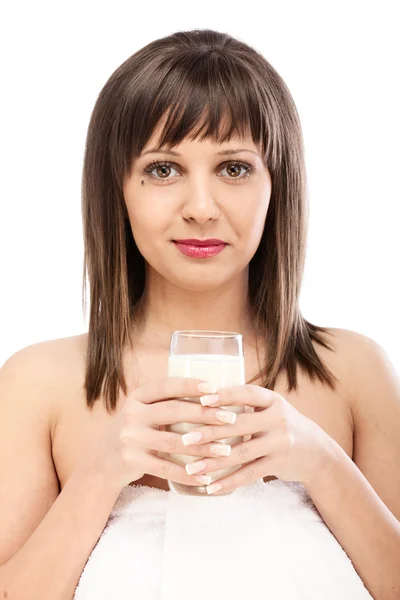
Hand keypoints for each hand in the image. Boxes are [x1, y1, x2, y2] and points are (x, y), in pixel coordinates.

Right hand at [86, 377, 246, 490]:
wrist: (101, 462)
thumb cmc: (135, 432)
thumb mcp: (142, 411)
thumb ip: (166, 403)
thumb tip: (211, 396)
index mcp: (137, 396)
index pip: (167, 386)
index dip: (191, 385)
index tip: (216, 388)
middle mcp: (131, 413)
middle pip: (174, 411)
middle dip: (205, 414)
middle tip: (231, 418)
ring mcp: (130, 438)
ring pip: (173, 442)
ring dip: (203, 447)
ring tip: (226, 450)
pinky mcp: (131, 461)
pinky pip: (165, 469)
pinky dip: (188, 475)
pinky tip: (206, 478)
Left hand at [181, 384, 339, 494]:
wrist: (315, 451)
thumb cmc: (280, 425)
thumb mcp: (270, 408)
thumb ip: (245, 405)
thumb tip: (202, 398)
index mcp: (272, 400)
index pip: (246, 394)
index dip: (225, 395)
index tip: (201, 399)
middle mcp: (278, 419)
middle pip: (239, 425)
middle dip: (210, 432)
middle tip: (185, 439)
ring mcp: (280, 442)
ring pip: (241, 453)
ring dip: (213, 462)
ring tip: (191, 468)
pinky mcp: (279, 464)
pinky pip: (249, 474)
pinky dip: (229, 482)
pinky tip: (210, 488)